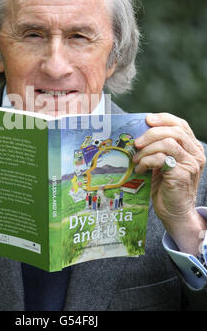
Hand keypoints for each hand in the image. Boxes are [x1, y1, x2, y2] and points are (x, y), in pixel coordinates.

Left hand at [133, 113, 205, 253]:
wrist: (174, 212)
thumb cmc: (165, 187)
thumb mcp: (163, 162)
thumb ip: (158, 147)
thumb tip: (138, 132)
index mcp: (192, 148)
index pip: (180, 125)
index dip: (163, 119)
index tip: (146, 120)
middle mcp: (195, 154)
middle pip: (174, 131)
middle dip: (151, 134)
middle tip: (136, 143)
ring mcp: (190, 164)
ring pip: (168, 143)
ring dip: (147, 150)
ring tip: (137, 160)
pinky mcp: (182, 175)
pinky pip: (161, 159)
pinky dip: (146, 161)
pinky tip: (141, 169)